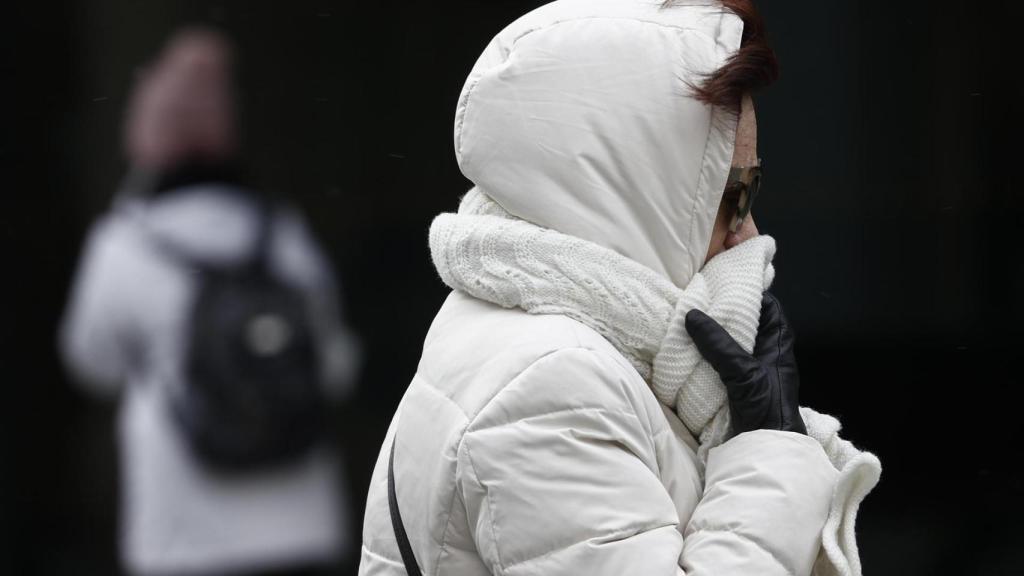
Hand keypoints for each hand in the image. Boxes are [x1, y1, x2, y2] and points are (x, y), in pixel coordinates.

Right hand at [684, 292, 806, 435]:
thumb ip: (718, 344)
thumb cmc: (767, 407)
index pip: (768, 306)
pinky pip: (720, 360)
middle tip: (700, 299)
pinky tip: (688, 348)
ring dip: (712, 334)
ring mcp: (751, 368)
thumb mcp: (743, 371)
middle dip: (725, 312)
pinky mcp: (736, 383)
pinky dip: (706, 354)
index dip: (751, 291)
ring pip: (731, 342)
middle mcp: (766, 351)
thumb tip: (693, 315)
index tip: (726, 282)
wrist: (766, 446)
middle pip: (746, 322)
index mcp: (778, 342)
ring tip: (689, 319)